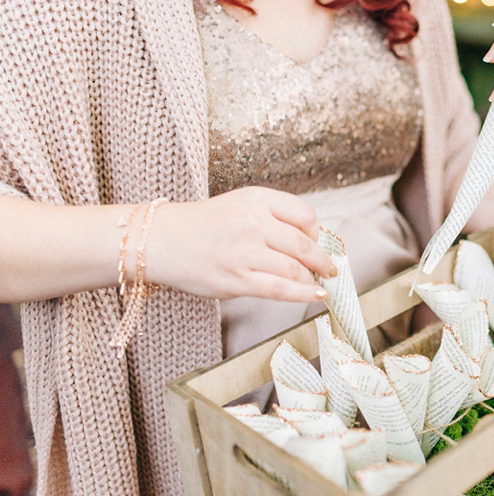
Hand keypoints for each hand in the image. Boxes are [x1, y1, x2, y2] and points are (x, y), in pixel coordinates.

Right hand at [146, 187, 334, 302]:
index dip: (316, 232)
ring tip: (318, 283)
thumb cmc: (206, 225)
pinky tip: (317, 295)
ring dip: (312, 278)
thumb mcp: (242, 205)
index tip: (315, 242)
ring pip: (295, 269)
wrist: (162, 240)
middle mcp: (253, 223)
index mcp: (257, 199)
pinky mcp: (236, 280)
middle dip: (322, 260)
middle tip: (328, 268)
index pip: (305, 215)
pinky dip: (303, 294)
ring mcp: (245, 252)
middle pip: (304, 244)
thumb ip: (274, 219)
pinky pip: (280, 289)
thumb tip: (311, 243)